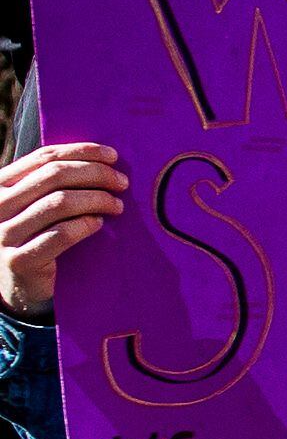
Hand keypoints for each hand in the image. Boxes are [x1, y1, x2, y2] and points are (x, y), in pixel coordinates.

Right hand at [0, 143, 123, 316]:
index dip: (81, 152)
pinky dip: (85, 225)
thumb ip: (51, 183)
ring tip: (116, 205)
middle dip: (95, 174)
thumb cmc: (34, 236)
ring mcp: (4, 233)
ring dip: (96, 199)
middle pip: (54, 176)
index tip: (113, 156)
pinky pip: (60, 235)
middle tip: (122, 182)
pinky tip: (99, 223)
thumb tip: (100, 159)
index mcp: (0, 184)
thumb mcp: (34, 205)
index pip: (44, 157)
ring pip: (59, 202)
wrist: (17, 286)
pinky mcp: (19, 260)